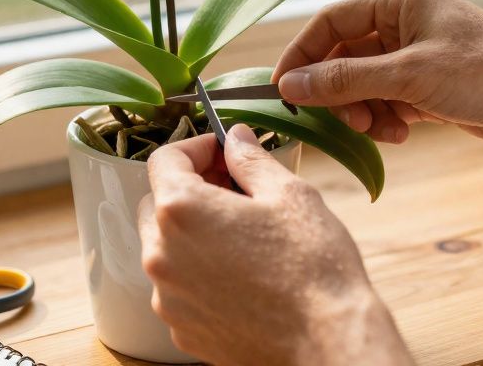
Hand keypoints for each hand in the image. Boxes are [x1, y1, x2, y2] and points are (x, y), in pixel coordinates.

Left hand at [138, 125, 412, 365]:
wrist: (326, 342)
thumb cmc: (313, 269)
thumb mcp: (289, 195)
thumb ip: (251, 160)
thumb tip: (235, 139)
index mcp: (181, 210)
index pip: (164, 160)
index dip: (195, 148)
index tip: (221, 151)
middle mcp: (161, 254)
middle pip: (156, 204)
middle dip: (188, 190)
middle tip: (233, 190)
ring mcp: (168, 297)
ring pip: (164, 248)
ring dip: (191, 234)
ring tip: (241, 236)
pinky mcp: (182, 328)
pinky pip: (178, 288)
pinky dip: (198, 274)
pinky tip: (240, 274)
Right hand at [272, 0, 482, 154]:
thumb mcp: (408, 76)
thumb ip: (344, 80)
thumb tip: (290, 85)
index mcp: (402, 0)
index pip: (330, 22)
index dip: (302, 55)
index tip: (282, 90)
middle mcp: (408, 22)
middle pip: (345, 56)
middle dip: (339, 91)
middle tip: (344, 120)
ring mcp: (421, 56)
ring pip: (365, 83)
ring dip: (363, 110)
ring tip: (379, 130)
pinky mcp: (434, 87)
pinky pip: (389, 101)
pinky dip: (386, 119)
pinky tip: (401, 134)